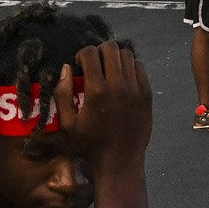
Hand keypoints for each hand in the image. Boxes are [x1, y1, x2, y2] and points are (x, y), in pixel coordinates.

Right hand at [53, 39, 152, 164]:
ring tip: (110, 70)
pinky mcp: (146, 93)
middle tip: (96, 64)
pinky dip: (130, 67)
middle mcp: (117, 85)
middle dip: (99, 51)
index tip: (81, 65)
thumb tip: (67, 68)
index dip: (82, 54)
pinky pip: (140, 67)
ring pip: (127, 54)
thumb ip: (62, 93)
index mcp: (96, 91)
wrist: (120, 160)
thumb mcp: (68, 123)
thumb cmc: (91, 143)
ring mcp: (135, 88)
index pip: (90, 53)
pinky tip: (123, 79)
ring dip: (115, 58)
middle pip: (111, 47)